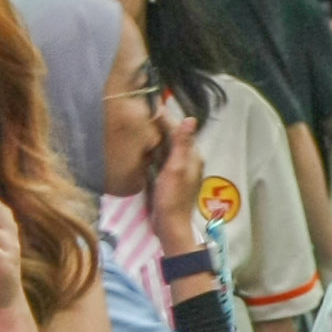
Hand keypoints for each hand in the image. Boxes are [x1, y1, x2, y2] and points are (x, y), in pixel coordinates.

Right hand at [146, 115, 202, 237]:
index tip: (148, 105)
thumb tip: (190, 118)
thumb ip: (182, 144)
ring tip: (138, 126)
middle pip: (173, 137)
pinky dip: (153, 151)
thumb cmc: (172, 198)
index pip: (178, 130)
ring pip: (167, 147)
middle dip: (158, 126)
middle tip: (139, 114)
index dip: (164, 117)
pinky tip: (141, 148)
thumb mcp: (176, 169)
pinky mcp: (170, 178)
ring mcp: (179, 170)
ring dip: (155, 138)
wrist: (170, 226)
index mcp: (193, 156)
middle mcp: (188, 160)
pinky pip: (162, 159)